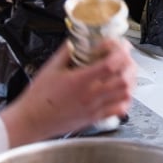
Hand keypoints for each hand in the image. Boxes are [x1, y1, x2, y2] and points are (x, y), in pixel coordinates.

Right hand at [0, 40, 135, 146]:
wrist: (33, 121)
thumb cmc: (38, 98)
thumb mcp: (50, 68)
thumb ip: (66, 52)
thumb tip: (75, 42)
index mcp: (81, 81)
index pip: (111, 64)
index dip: (120, 51)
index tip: (118, 45)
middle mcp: (91, 95)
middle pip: (124, 78)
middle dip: (129, 63)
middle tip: (124, 56)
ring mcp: (95, 108)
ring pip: (126, 94)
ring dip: (130, 80)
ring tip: (124, 71)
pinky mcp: (95, 118)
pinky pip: (120, 110)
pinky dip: (126, 98)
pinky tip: (121, 91)